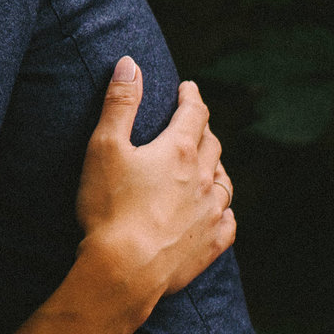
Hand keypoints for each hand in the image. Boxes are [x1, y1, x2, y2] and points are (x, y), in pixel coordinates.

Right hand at [75, 57, 234, 311]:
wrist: (125, 269)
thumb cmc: (109, 207)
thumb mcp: (104, 147)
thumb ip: (120, 103)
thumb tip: (130, 63)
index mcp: (177, 151)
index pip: (194, 113)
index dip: (191, 97)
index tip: (188, 88)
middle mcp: (202, 178)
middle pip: (211, 144)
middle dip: (203, 128)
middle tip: (194, 122)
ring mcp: (210, 213)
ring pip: (224, 182)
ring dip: (217, 167)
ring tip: (209, 164)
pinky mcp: (209, 245)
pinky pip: (228, 222)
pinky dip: (224, 210)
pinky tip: (219, 210)